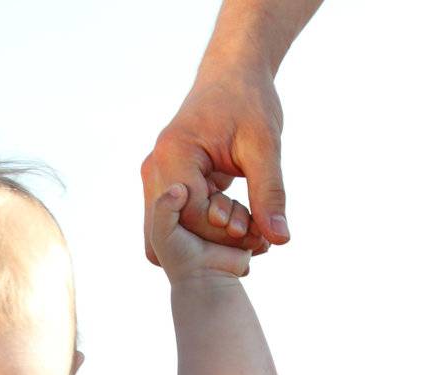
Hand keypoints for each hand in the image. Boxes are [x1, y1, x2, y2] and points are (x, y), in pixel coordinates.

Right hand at [141, 65, 287, 264]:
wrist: (232, 72)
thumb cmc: (248, 100)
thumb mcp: (263, 146)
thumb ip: (269, 193)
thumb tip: (280, 239)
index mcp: (173, 154)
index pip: (191, 214)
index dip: (224, 232)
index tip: (257, 233)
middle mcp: (156, 168)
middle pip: (176, 227)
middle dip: (217, 239)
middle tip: (259, 240)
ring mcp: (158, 177)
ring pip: (174, 229)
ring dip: (211, 238)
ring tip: (252, 231)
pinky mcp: (168, 183)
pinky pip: (182, 219)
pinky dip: (209, 227)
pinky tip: (241, 222)